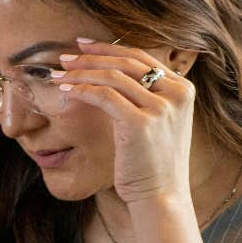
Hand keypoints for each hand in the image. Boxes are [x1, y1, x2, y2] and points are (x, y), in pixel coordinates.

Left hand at [57, 39, 195, 206]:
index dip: (110, 48)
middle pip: (126, 62)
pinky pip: (104, 96)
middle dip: (91, 56)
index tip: (84, 46)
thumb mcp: (160, 123)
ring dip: (81, 72)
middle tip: (65, 57)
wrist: (161, 196)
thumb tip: (111, 75)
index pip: (142, 58)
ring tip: (59, 75)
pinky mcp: (140, 123)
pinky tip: (65, 91)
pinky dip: (82, 90)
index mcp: (183, 89)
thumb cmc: (152, 164)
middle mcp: (176, 94)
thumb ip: (147, 97)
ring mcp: (161, 108)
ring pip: (113, 76)